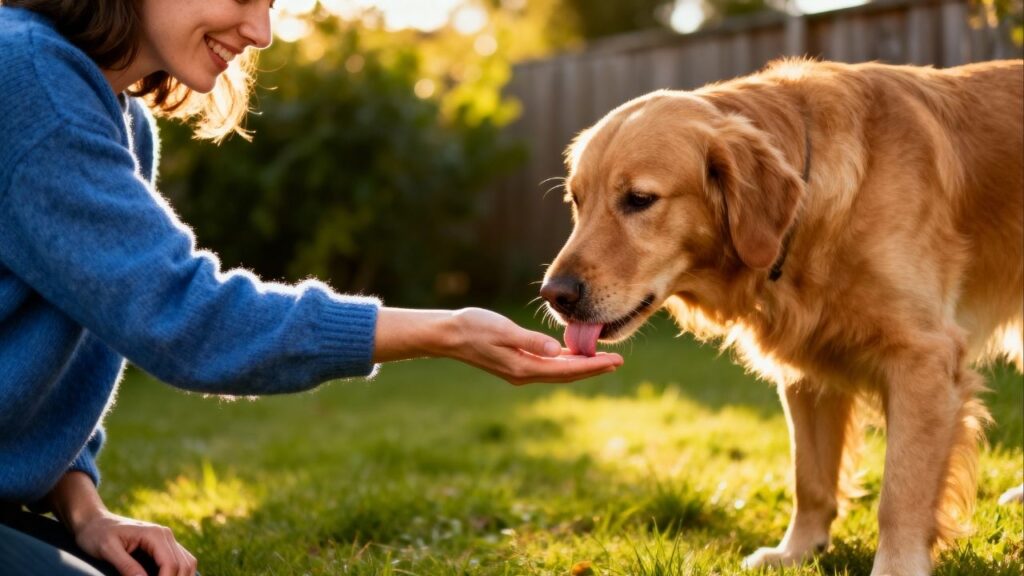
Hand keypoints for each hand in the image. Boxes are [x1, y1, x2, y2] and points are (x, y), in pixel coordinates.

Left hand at [72, 510, 196, 575]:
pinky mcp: (163, 545)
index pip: (170, 564)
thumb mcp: (107, 550)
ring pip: (187, 563)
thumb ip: (126, 566)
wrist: (94, 521)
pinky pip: (181, 561)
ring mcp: (166, 539)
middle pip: (184, 565)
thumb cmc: (97, 534)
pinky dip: (178, 573)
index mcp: (154, 534)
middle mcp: (165, 535)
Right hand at [373, 307, 623, 384]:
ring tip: (603, 359)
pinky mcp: (516, 363)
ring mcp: (520, 370)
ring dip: (581, 365)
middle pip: (567, 373)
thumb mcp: (503, 331)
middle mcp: (524, 373)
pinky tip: (572, 355)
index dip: (593, 366)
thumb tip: (556, 351)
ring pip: (558, 370)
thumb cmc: (474, 327)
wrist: (448, 335)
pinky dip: (564, 361)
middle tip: (619, 361)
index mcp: (524, 367)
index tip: (615, 362)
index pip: (567, 369)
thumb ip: (530, 341)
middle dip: (593, 368)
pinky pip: (547, 365)